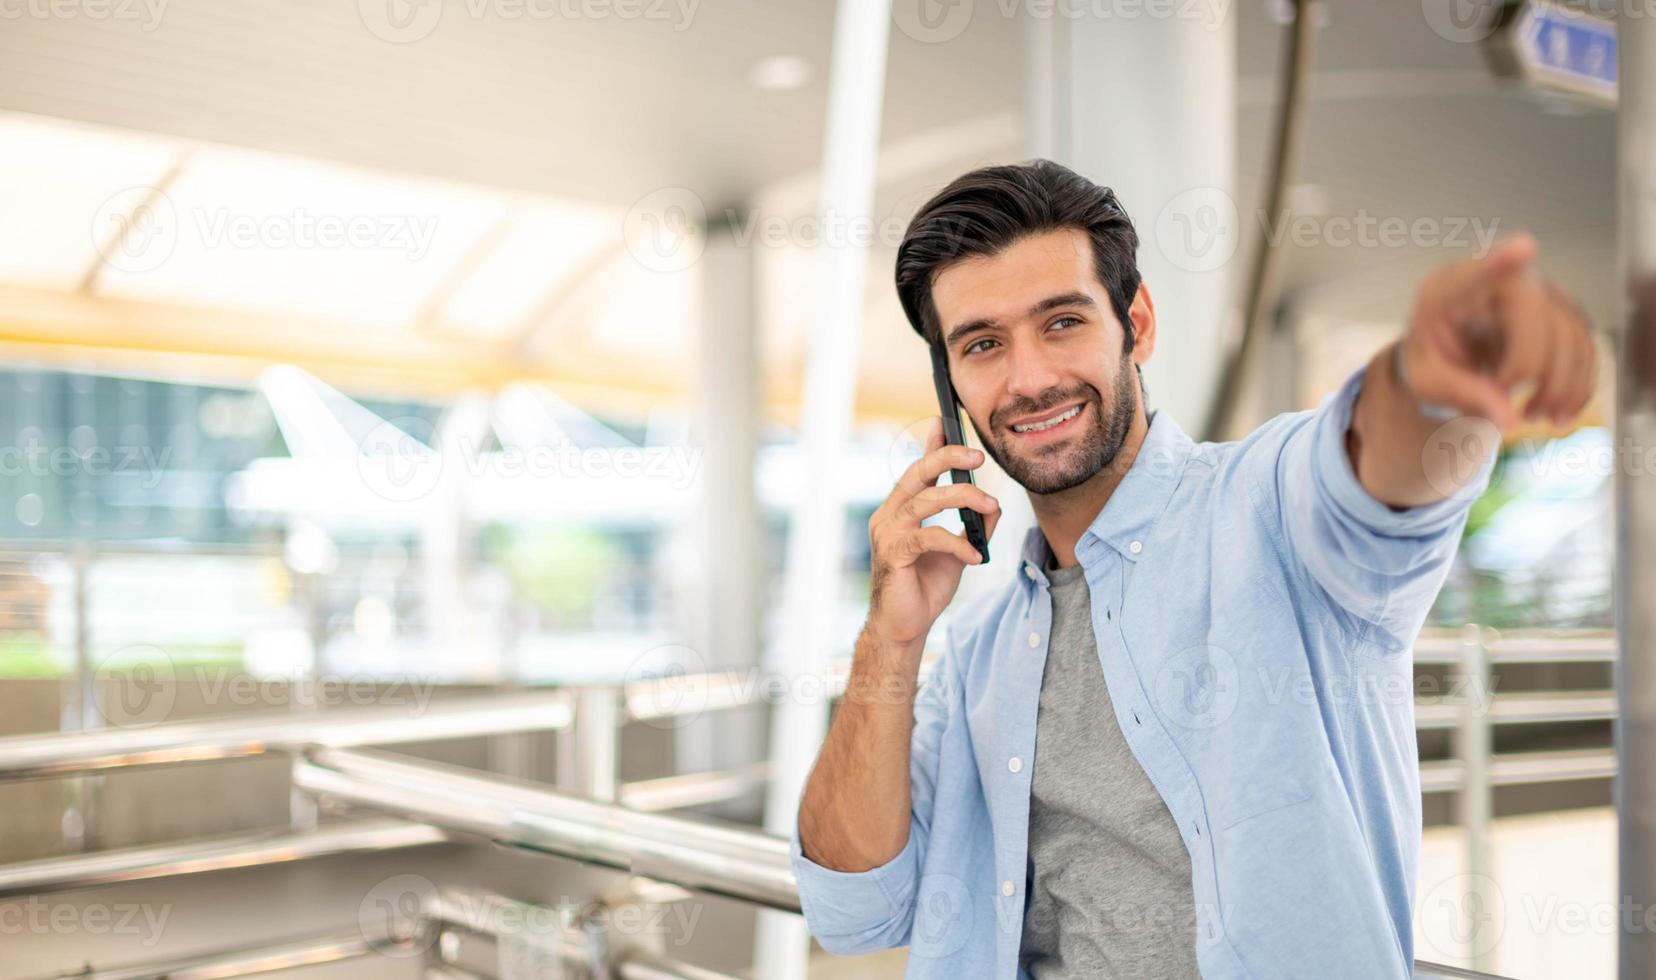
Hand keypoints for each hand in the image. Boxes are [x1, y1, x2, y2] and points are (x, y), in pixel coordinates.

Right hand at [865, 417, 1000, 650]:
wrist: (904, 627)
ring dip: (963, 498)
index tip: (945, 423)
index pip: (918, 470)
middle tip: (978, 455)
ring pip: (926, 499)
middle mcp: (889, 515)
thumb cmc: (925, 587)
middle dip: (948, 457)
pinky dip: (956, 543)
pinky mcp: (893, 554)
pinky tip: (975, 555)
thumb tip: (994, 504)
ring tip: (991, 504)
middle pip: (918, 472)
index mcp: (901, 510)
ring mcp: (888, 533)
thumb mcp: (957, 550)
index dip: (932, 446)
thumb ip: (974, 526)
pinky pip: (929, 537)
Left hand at [1399, 232, 1596, 432]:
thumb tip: (1506, 419)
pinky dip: (1578, 385)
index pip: (1475, 273)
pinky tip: (1558, 412)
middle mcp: (1498, 283)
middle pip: (1537, 312)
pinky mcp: (1559, 316)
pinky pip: (1584, 347)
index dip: (1500, 262)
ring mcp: (1535, 294)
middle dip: (1533, 368)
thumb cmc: (1431, 356)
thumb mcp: (1428, 380)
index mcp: (1448, 291)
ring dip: (1562, 385)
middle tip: (1519, 410)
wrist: (1447, 354)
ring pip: (1570, 331)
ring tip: (1535, 417)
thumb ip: (1461, 393)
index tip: (1524, 248)